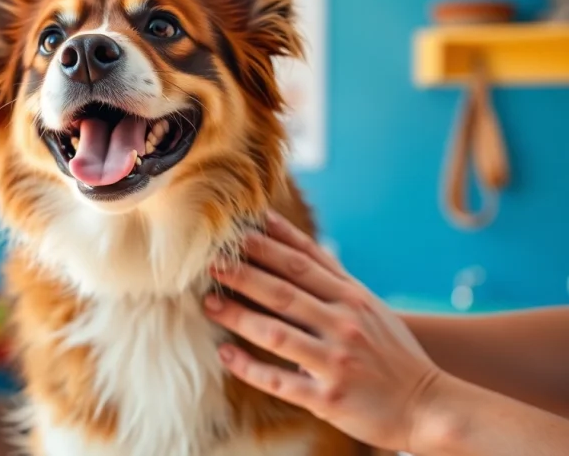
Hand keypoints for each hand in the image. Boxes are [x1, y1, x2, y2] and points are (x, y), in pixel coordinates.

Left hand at [204, 211, 443, 451]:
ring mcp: (336, 362)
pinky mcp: (329, 398)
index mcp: (353, 299)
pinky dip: (250, 367)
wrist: (429, 406)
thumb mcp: (368, 304)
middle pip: (283, 292)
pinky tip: (226, 355)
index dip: (266, 245)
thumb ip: (331, 274)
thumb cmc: (392, 351)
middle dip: (243, 274)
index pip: (302, 264)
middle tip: (208, 262)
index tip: (234, 231)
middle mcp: (344, 325)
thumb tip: (290, 237)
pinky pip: (281, 381)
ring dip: (238, 317)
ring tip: (209, 304)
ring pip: (276, 333)